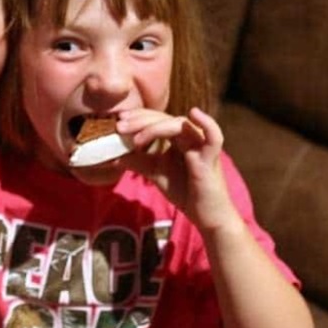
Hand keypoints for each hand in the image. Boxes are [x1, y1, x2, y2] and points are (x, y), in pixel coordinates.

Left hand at [119, 107, 239, 231]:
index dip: (138, 117)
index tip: (119, 120)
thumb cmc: (183, 191)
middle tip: (120, 125)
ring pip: (179, 125)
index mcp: (176, 137)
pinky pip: (213, 136)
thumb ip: (137, 162)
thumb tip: (114, 156)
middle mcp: (189, 136)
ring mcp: (201, 144)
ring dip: (155, 128)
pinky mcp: (211, 156)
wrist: (204, 214)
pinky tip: (193, 113)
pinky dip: (207, 123)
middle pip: (164, 118)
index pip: (156, 119)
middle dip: (140, 120)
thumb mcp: (155, 172)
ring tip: (136, 140)